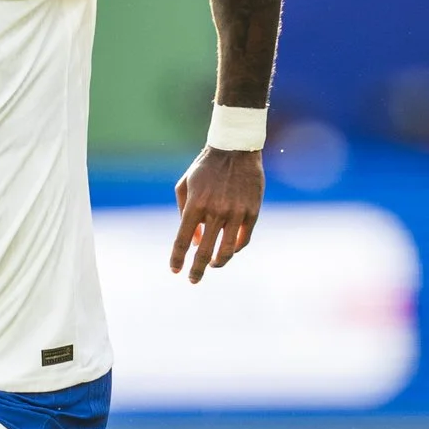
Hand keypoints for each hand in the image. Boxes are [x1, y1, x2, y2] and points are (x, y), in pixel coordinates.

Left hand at [169, 146, 262, 283]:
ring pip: (227, 250)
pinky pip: (243, 239)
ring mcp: (236, 212)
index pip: (182, 240)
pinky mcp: (252, 211)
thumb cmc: (205, 168)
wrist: (235, 148)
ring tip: (213, 265)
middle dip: (197, 270)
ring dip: (219, 263)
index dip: (178, 259)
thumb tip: (194, 241)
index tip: (175, 271)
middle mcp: (215, 211)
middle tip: (193, 280)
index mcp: (195, 204)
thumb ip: (184, 213)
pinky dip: (235, 248)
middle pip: (205, 251)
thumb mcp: (185, 185)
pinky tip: (229, 249)